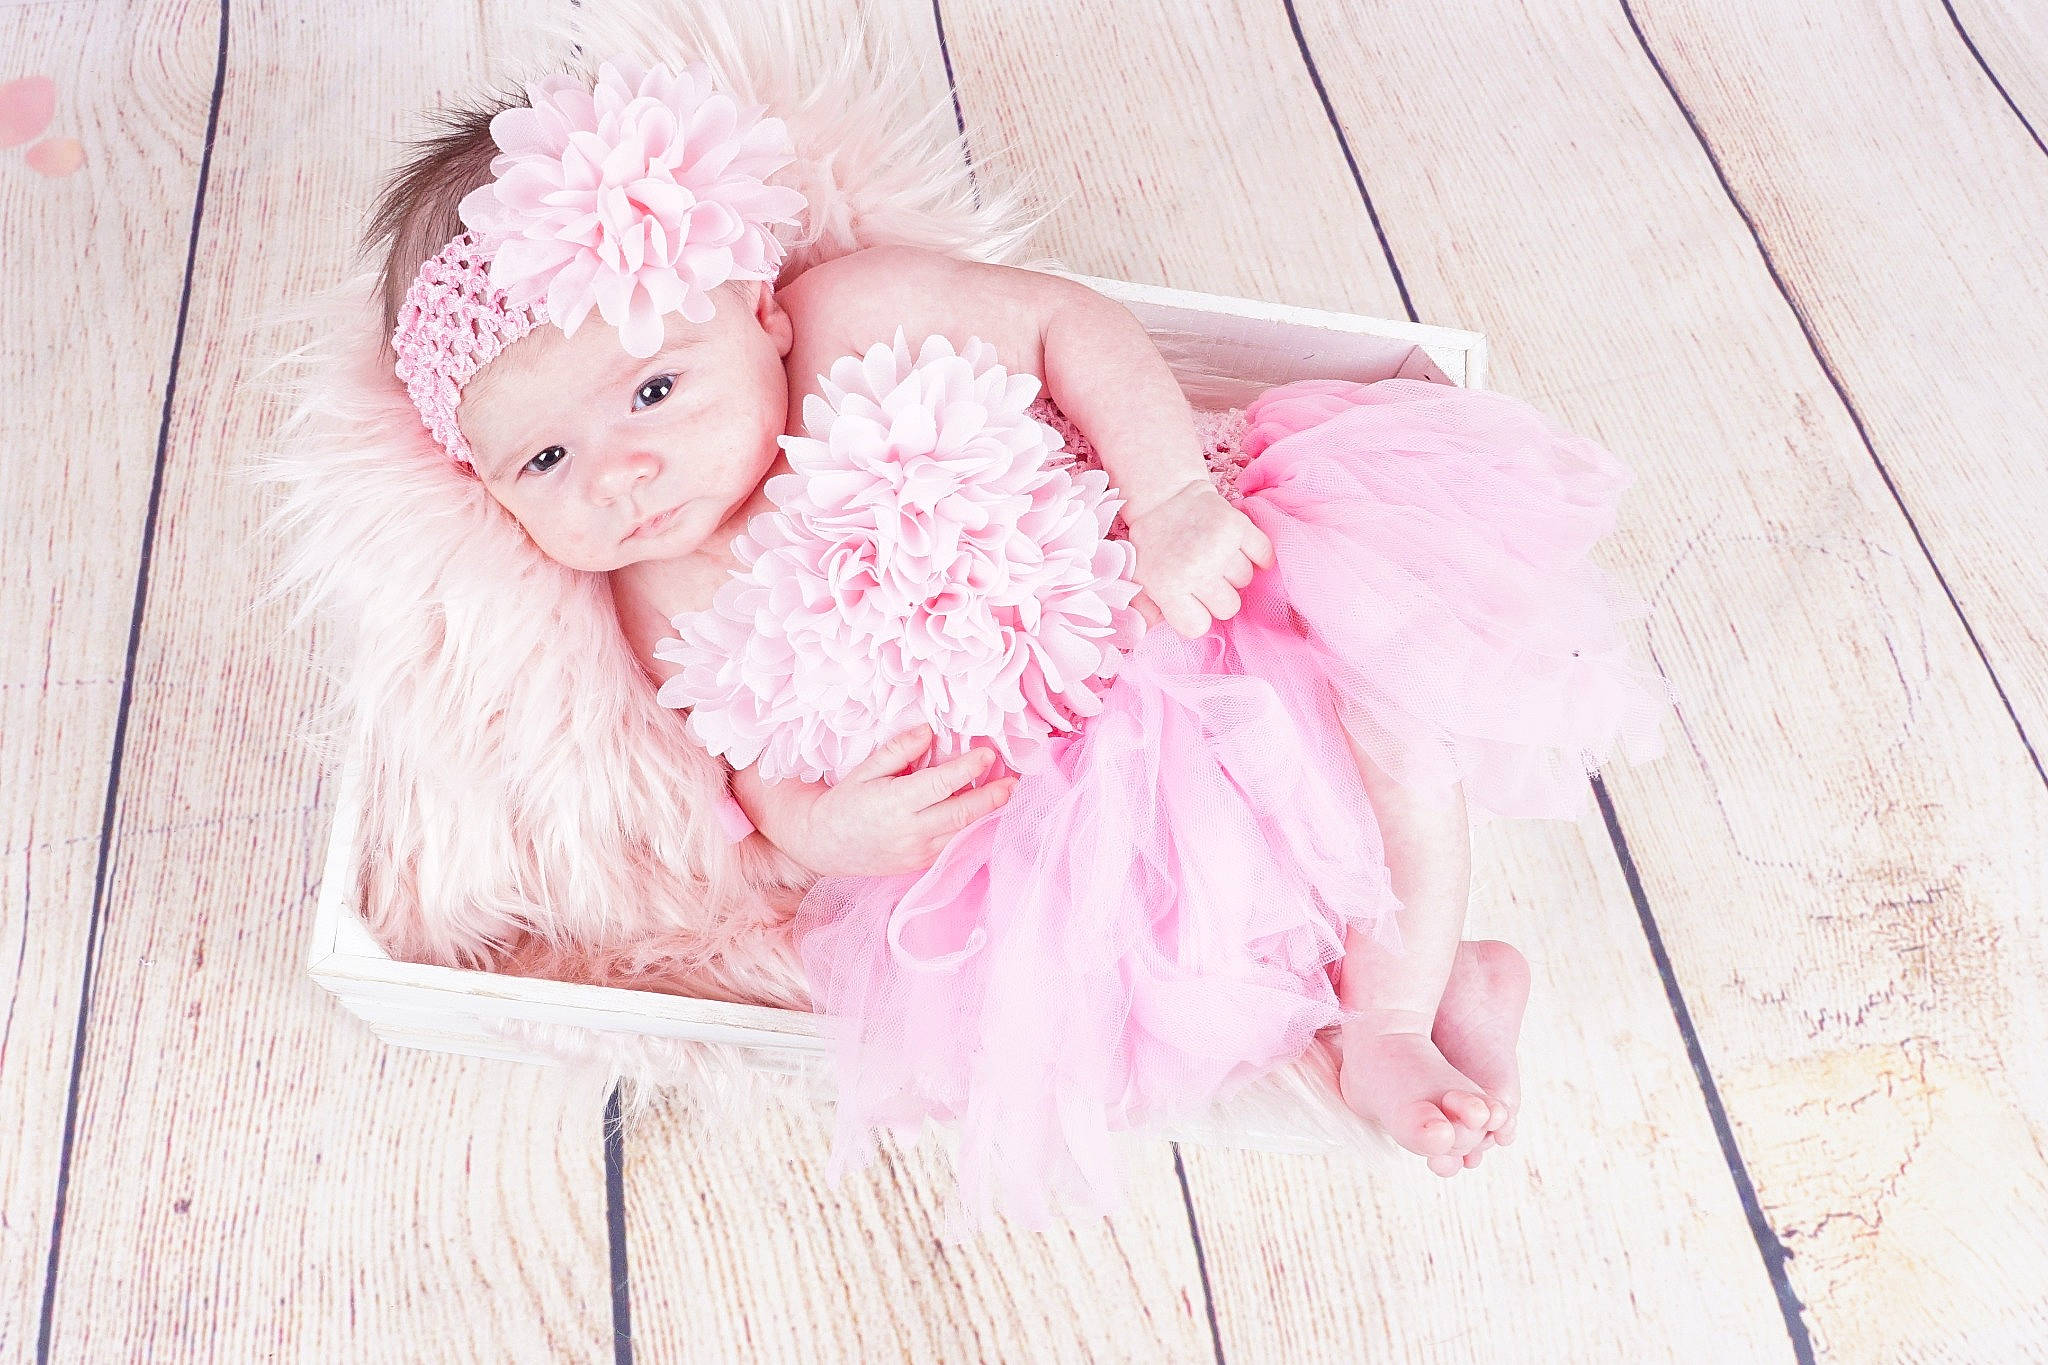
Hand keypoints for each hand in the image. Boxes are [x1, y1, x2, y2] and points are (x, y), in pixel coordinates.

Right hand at [794, 724, 1017, 876]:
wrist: (824, 846)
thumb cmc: (843, 803)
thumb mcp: (865, 771)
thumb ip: (899, 751)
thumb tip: (929, 732)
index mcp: (894, 804)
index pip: (941, 784)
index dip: (968, 768)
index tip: (988, 753)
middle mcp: (909, 832)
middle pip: (962, 814)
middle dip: (992, 797)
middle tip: (1013, 781)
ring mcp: (917, 852)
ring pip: (962, 832)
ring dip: (985, 812)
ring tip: (1004, 791)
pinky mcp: (920, 864)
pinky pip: (952, 843)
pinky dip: (968, 826)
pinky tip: (978, 809)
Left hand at [1124, 478, 1276, 637]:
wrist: (1163, 498)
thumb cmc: (1153, 544)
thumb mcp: (1139, 579)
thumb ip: (1145, 610)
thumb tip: (1150, 631)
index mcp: (1169, 587)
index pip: (1197, 627)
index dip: (1197, 616)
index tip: (1192, 602)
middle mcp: (1196, 569)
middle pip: (1228, 607)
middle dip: (1219, 596)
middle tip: (1207, 578)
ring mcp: (1219, 547)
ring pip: (1245, 580)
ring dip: (1234, 572)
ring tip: (1217, 557)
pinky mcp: (1238, 526)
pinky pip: (1263, 554)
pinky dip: (1259, 555)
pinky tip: (1243, 551)